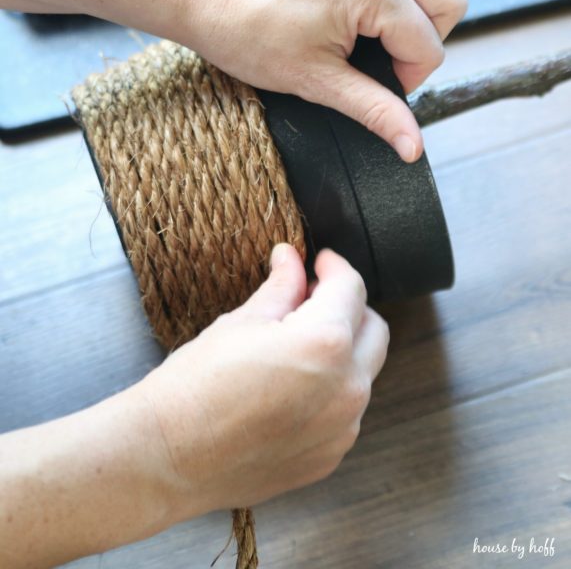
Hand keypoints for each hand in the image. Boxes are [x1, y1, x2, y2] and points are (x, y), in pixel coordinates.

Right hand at [139, 244, 388, 518]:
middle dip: (348, 307)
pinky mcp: (330, 457)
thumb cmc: (195, 386)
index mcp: (325, 343)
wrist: (166, 458)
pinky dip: (330, 390)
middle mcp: (347, 388)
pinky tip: (290, 387)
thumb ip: (282, 287)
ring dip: (342, 350)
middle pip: (372, 329)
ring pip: (362, 372)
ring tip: (294, 346)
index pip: (351, 288)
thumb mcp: (240, 322)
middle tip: (310, 298)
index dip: (333, 267)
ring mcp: (343, 429)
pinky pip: (345, 411)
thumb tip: (292, 259)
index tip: (318, 262)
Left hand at [183, 0, 467, 161]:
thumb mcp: (315, 81)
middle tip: (377, 63)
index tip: (368, 87)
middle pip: (448, 3)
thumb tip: (413, 146)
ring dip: (408, 18)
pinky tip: (350, 18)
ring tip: (362, 41)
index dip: (407, 79)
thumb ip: (374, 110)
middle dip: (423, 42)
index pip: (429, 46)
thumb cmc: (245, 31)